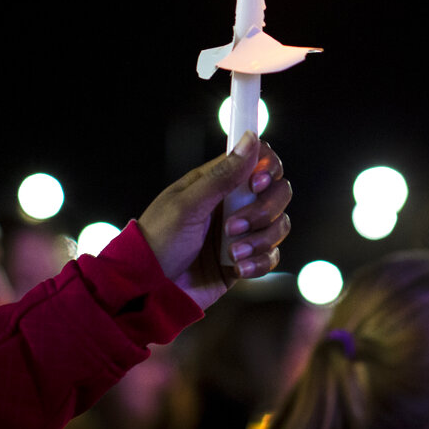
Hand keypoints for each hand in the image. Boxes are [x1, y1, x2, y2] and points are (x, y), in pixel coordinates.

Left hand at [136, 131, 291, 309]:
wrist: (149, 290)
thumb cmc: (159, 241)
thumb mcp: (187, 205)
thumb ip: (222, 175)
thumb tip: (251, 138)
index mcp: (217, 182)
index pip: (259, 160)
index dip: (268, 167)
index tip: (257, 182)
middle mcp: (234, 203)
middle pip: (278, 192)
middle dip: (265, 209)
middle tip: (233, 226)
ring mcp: (241, 233)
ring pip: (279, 225)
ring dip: (261, 240)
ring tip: (233, 253)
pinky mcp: (245, 260)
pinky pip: (271, 256)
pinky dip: (259, 263)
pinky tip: (237, 269)